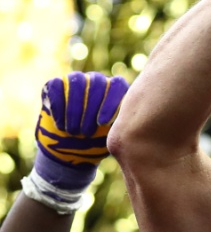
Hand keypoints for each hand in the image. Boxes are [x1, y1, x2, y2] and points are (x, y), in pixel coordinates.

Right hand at [34, 72, 127, 194]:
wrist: (70, 151)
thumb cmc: (97, 144)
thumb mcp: (114, 137)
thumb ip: (124, 127)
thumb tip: (135, 126)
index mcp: (116, 90)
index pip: (117, 85)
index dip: (110, 102)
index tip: (103, 124)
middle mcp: (98, 81)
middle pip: (97, 82)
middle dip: (90, 109)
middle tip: (86, 133)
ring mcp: (76, 81)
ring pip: (76, 81)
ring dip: (74, 108)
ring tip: (73, 132)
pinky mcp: (55, 86)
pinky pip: (56, 85)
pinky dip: (58, 105)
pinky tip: (60, 125)